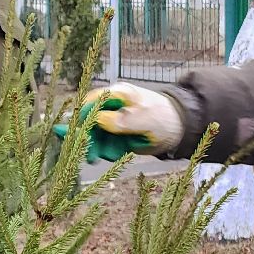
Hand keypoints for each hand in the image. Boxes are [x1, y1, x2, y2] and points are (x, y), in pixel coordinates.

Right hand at [50, 83, 181, 162]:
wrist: (178, 129)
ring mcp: (112, 123)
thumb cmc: (163, 117)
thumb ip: (123, 119)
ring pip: (94, 136)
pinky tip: (108, 156)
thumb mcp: (144, 118)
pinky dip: (105, 152)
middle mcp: (110, 108)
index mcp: (116, 95)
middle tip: (83, 152)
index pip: (90, 103)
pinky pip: (104, 145)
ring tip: (96, 158)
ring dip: (94, 147)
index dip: (81, 117)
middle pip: (88, 121)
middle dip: (84, 137)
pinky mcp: (116, 137)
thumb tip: (99, 119)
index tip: (76, 132)